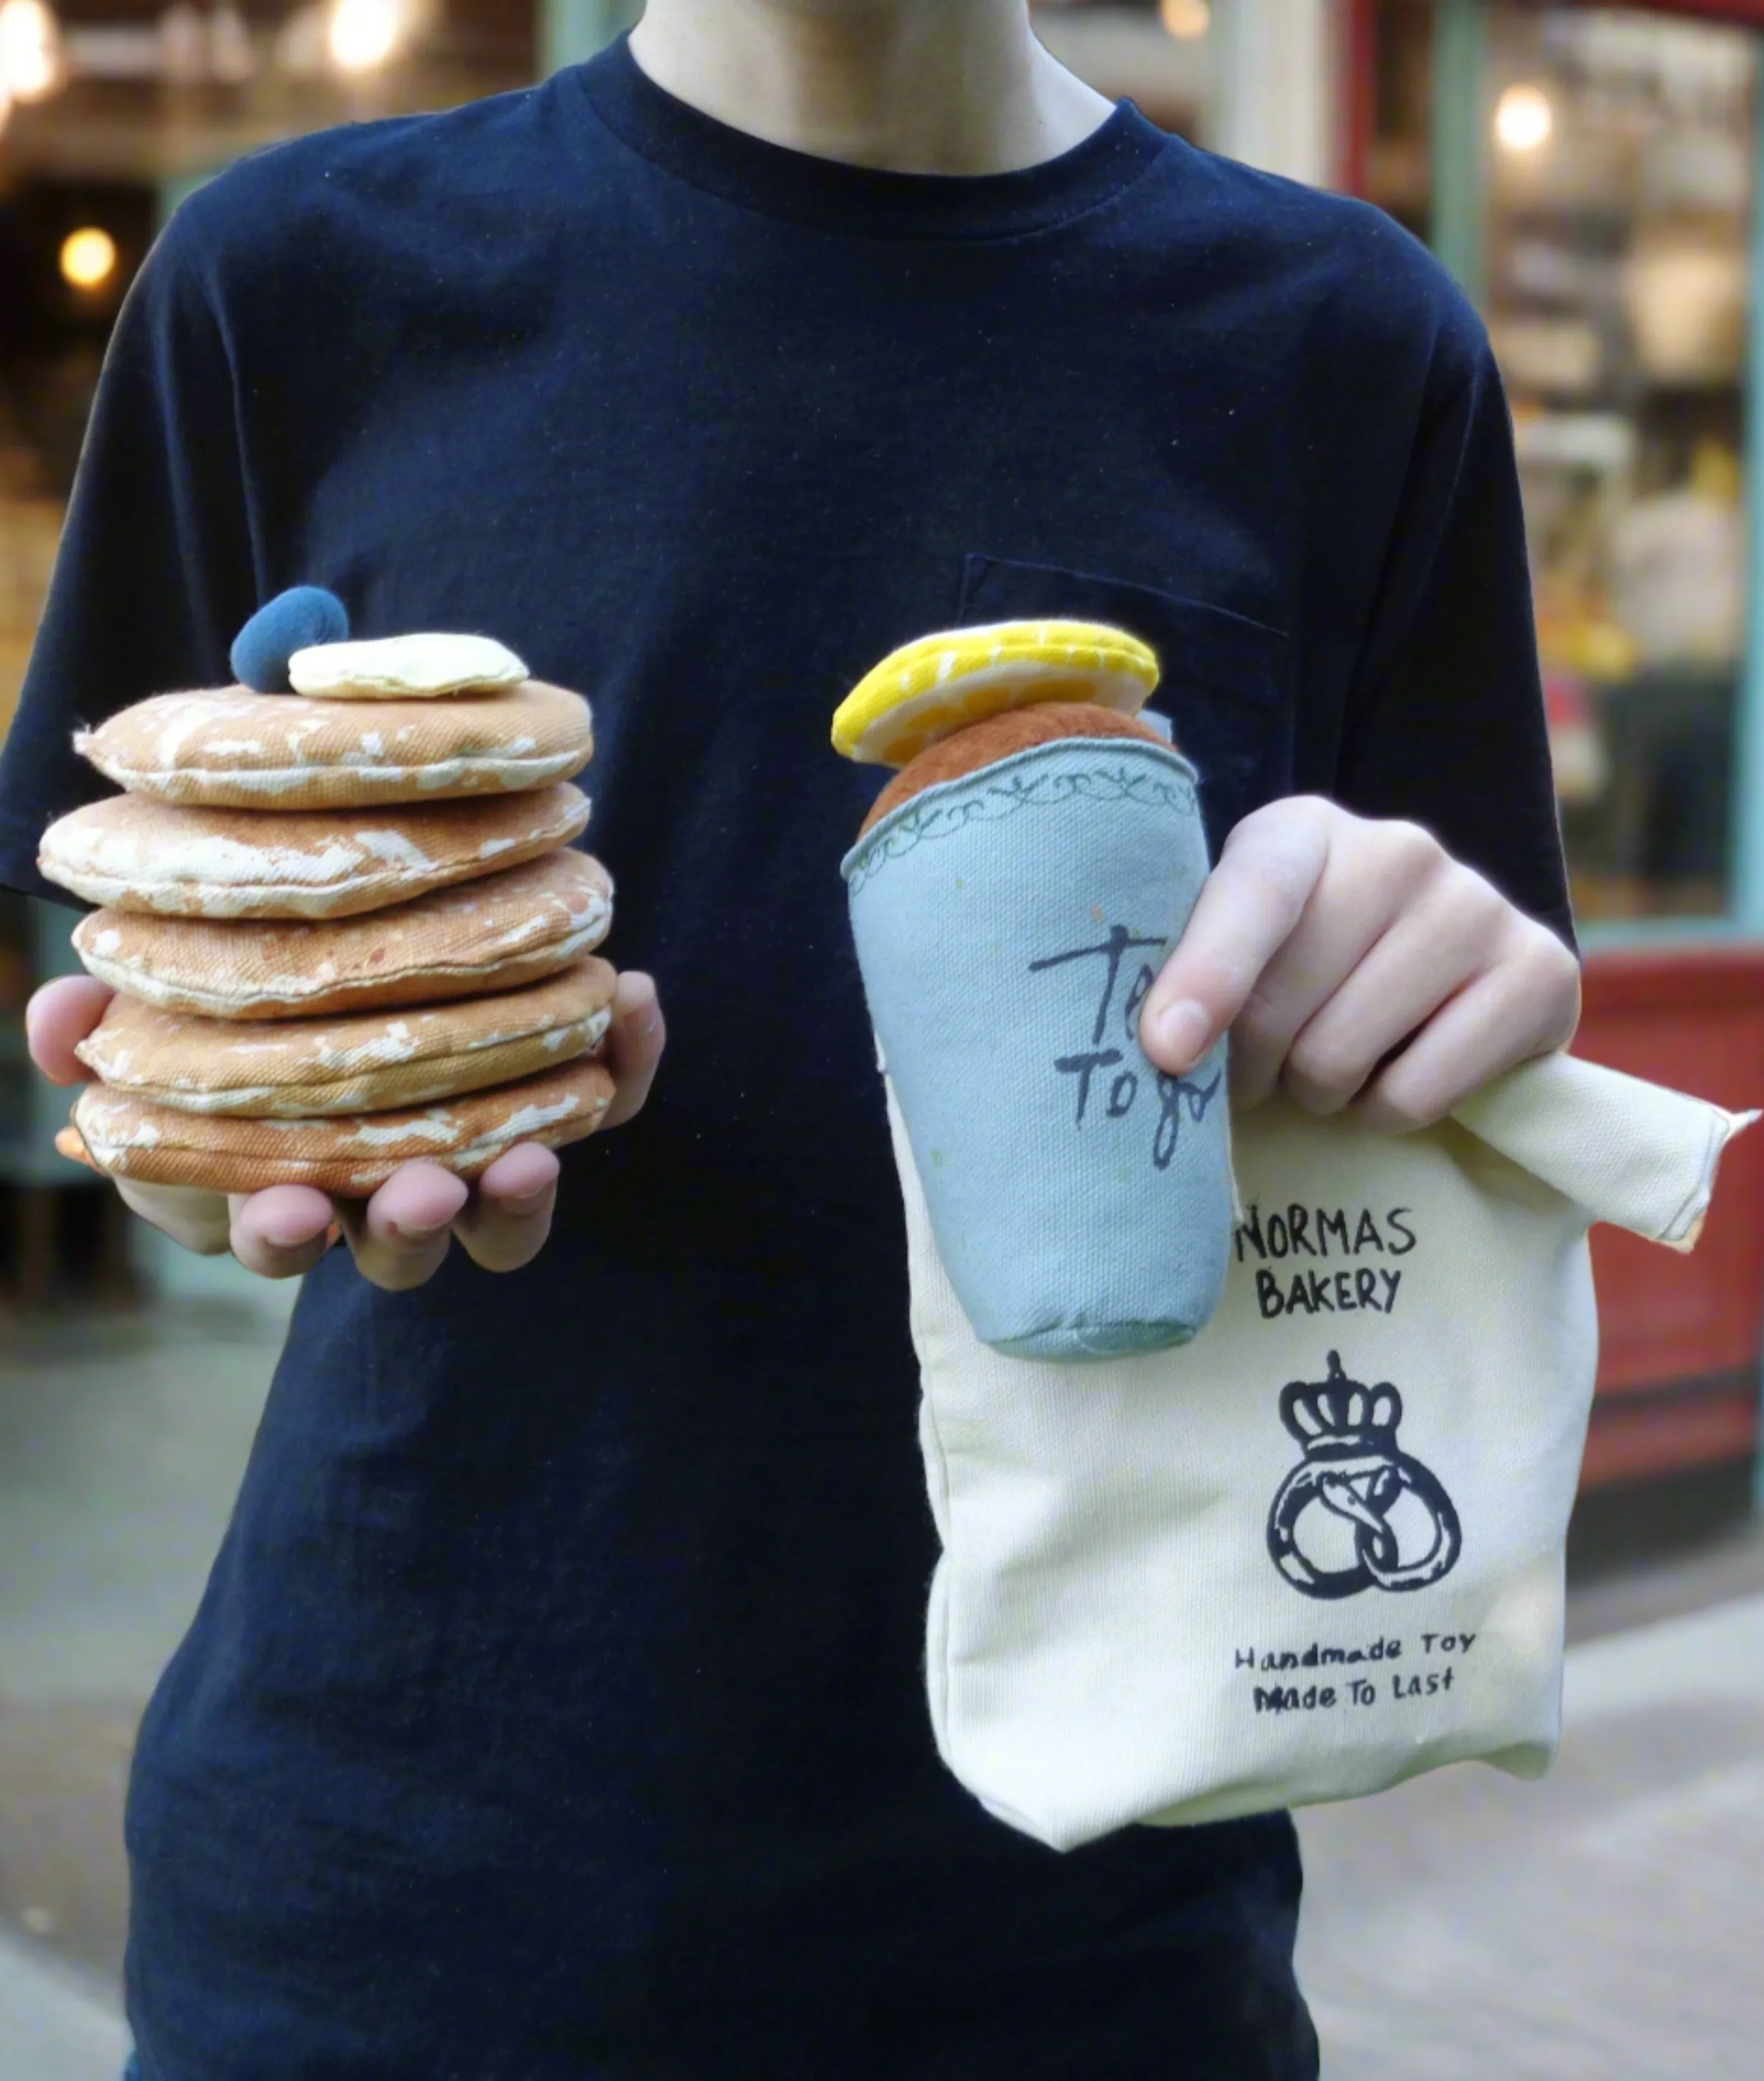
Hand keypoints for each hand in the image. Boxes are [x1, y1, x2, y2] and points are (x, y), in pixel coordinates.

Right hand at [26, 970, 665, 1289]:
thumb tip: (57, 1012)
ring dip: (522, 1197)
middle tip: (423, 1193)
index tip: (282, 1211)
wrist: (347, 977)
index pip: (277, 1236)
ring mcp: (469, 1166)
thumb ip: (92, 1032)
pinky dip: (626, 1068)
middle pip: (404, 1247)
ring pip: (505, 1218)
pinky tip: (634, 1002)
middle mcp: (379, 1198)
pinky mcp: (551, 1112)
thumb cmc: (227, 1029)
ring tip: (534, 1153)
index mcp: (277, 1191)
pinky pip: (601, 1107)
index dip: (278, 1234)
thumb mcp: (148, 1033)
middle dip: (410, 1230)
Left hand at [1139, 797, 1579, 1130]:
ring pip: (1338, 1059)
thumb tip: (1166, 1050)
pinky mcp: (1540, 973)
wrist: (1444, 980)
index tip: (1166, 1051)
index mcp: (1300, 831)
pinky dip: (1380, 1114)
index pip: (1252, 898)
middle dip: (1248, 1069)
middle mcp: (1399, 850)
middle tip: (1260, 1071)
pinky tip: (1391, 1073)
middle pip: (1277, 1008)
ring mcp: (1477, 906)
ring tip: (1327, 1067)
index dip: (1206, 977)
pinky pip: (1412, 1096)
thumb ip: (1194, 976)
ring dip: (1313, 1095)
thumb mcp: (1241, 949)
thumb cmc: (1307, 966)